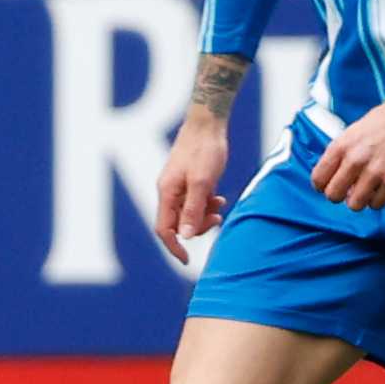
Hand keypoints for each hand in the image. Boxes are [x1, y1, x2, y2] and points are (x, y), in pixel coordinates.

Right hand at [152, 111, 230, 265]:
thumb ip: (192, 209)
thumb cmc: (204, 150)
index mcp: (167, 192)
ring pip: (188, 213)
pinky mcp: (189, 180)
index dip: (174, 247)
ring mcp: (179, 185)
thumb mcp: (201, 182)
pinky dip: (207, 204)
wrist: (208, 123)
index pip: (164, 229)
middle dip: (196, 227)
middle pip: (177, 224)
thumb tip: (184, 236)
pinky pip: (195, 202)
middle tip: (216, 219)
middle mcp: (169, 191)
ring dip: (204, 215)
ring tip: (220, 205)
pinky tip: (219, 197)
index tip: (187, 260)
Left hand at [311, 89, 384, 212]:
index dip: (322, 185)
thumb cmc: (382, 121)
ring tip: (365, 190)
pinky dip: (377, 200)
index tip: (328, 186)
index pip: (318, 179)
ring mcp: (375, 172)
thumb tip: (333, 178)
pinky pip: (377, 204)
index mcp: (341, 146)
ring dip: (358, 200)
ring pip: (355, 205)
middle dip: (339, 195)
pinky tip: (380, 189)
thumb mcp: (351, 132)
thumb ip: (340, 155)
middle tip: (347, 190)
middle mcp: (356, 160)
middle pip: (333, 195)